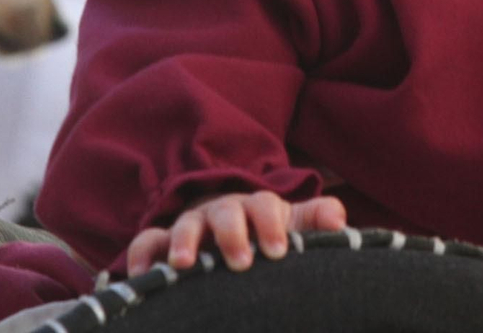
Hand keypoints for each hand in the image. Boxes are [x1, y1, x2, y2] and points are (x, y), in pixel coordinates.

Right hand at [127, 190, 346, 274]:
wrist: (236, 232)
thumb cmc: (270, 235)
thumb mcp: (295, 226)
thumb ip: (317, 220)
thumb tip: (339, 220)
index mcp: (257, 207)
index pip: (265, 205)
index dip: (271, 224)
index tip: (278, 252)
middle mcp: (223, 211)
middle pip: (225, 211)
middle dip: (231, 233)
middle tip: (241, 262)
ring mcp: (192, 225)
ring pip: (185, 224)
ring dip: (183, 242)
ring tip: (184, 267)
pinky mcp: (164, 241)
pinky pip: (148, 242)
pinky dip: (143, 256)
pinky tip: (143, 278)